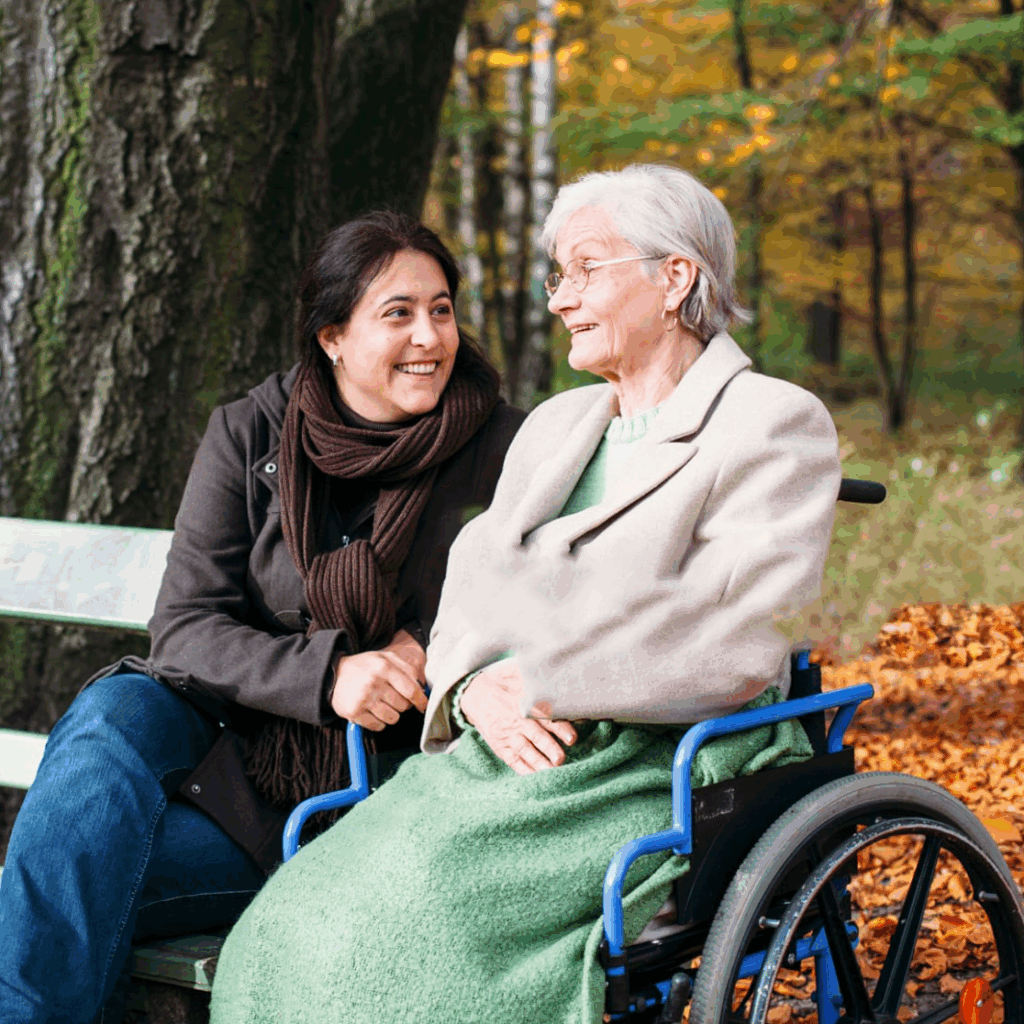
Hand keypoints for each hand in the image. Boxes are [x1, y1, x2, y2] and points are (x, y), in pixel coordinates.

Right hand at [330, 631, 427, 730]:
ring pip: (393, 718)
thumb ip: (407, 669)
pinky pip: (378, 726)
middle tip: (392, 698)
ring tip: (381, 704)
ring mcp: (363, 698)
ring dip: (391, 714)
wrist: (333, 674)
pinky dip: (378, 722)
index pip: (411, 690)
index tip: (423, 705)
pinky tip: (372, 711)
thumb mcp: (385, 658)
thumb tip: (424, 687)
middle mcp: (374, 682)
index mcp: (384, 666)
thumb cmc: (365, 667)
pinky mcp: (354, 712)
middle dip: (402, 705)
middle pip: (403, 706)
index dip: (421, 701)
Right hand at [459, 660, 575, 774]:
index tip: (572, 738)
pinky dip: (523, 770)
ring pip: (526, 752)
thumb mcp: (518, 673)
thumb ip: (538, 674)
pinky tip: (535, 777)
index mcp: (525, 704)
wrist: (474, 694)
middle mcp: (517, 721)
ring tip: (552, 772)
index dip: (561, 728)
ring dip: (540, 763)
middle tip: (562, 758)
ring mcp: (508, 735)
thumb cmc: (503, 683)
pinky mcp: (499, 745)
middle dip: (551, 749)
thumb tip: (558, 666)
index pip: (546, 717)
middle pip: (538, 737)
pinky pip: (513, 760)